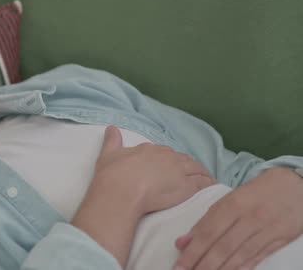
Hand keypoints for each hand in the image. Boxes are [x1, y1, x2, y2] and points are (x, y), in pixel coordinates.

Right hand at [94, 125, 214, 213]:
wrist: (120, 192)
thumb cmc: (112, 175)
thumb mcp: (108, 155)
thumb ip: (112, 141)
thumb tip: (112, 128)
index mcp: (150, 149)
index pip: (165, 153)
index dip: (169, 161)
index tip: (170, 167)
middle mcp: (166, 157)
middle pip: (183, 160)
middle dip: (187, 166)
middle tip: (189, 175)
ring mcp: (178, 171)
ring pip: (195, 169)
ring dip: (201, 174)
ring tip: (205, 181)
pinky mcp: (187, 186)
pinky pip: (203, 183)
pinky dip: (208, 184)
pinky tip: (212, 188)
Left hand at [173, 167, 302, 269]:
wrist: (295, 185)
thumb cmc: (256, 192)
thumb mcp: (229, 199)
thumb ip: (206, 221)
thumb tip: (182, 242)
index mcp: (233, 204)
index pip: (208, 232)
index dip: (192, 251)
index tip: (179, 264)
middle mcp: (249, 217)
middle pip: (222, 246)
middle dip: (202, 264)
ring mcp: (266, 230)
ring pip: (238, 255)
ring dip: (219, 269)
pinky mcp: (280, 239)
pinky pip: (257, 257)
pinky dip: (241, 268)